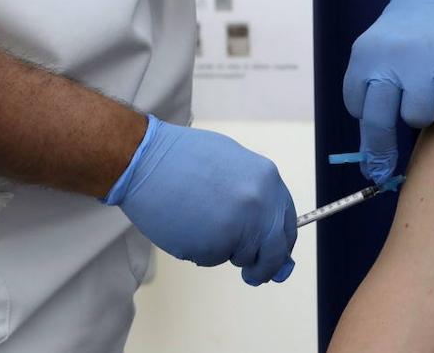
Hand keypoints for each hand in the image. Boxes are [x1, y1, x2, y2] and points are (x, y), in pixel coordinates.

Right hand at [105, 115, 296, 285]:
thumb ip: (258, 198)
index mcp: (268, 181)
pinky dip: (200, 250)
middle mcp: (260, 205)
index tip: (276, 256)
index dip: (281, 244)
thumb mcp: (235, 166)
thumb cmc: (184, 158)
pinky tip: (186, 224)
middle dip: (265, 267)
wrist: (145, 160)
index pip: (287, 224)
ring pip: (240, 255)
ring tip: (199, 218)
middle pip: (274, 251)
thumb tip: (274, 236)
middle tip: (254, 275)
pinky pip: (212, 258)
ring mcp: (237, 227)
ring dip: (225, 249)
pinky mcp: (212, 245)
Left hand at [343, 0, 433, 182]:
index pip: (358, 108)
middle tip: (382, 169)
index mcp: (366, 57)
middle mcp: (391, 60)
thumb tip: (372, 158)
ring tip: (431, 90)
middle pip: (379, 123)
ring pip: (418, 118)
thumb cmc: (407, 35)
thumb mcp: (378, 53)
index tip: (376, 139)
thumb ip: (372, 93)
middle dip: (380, 152)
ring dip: (426, 112)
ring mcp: (425, 64)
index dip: (368, 124)